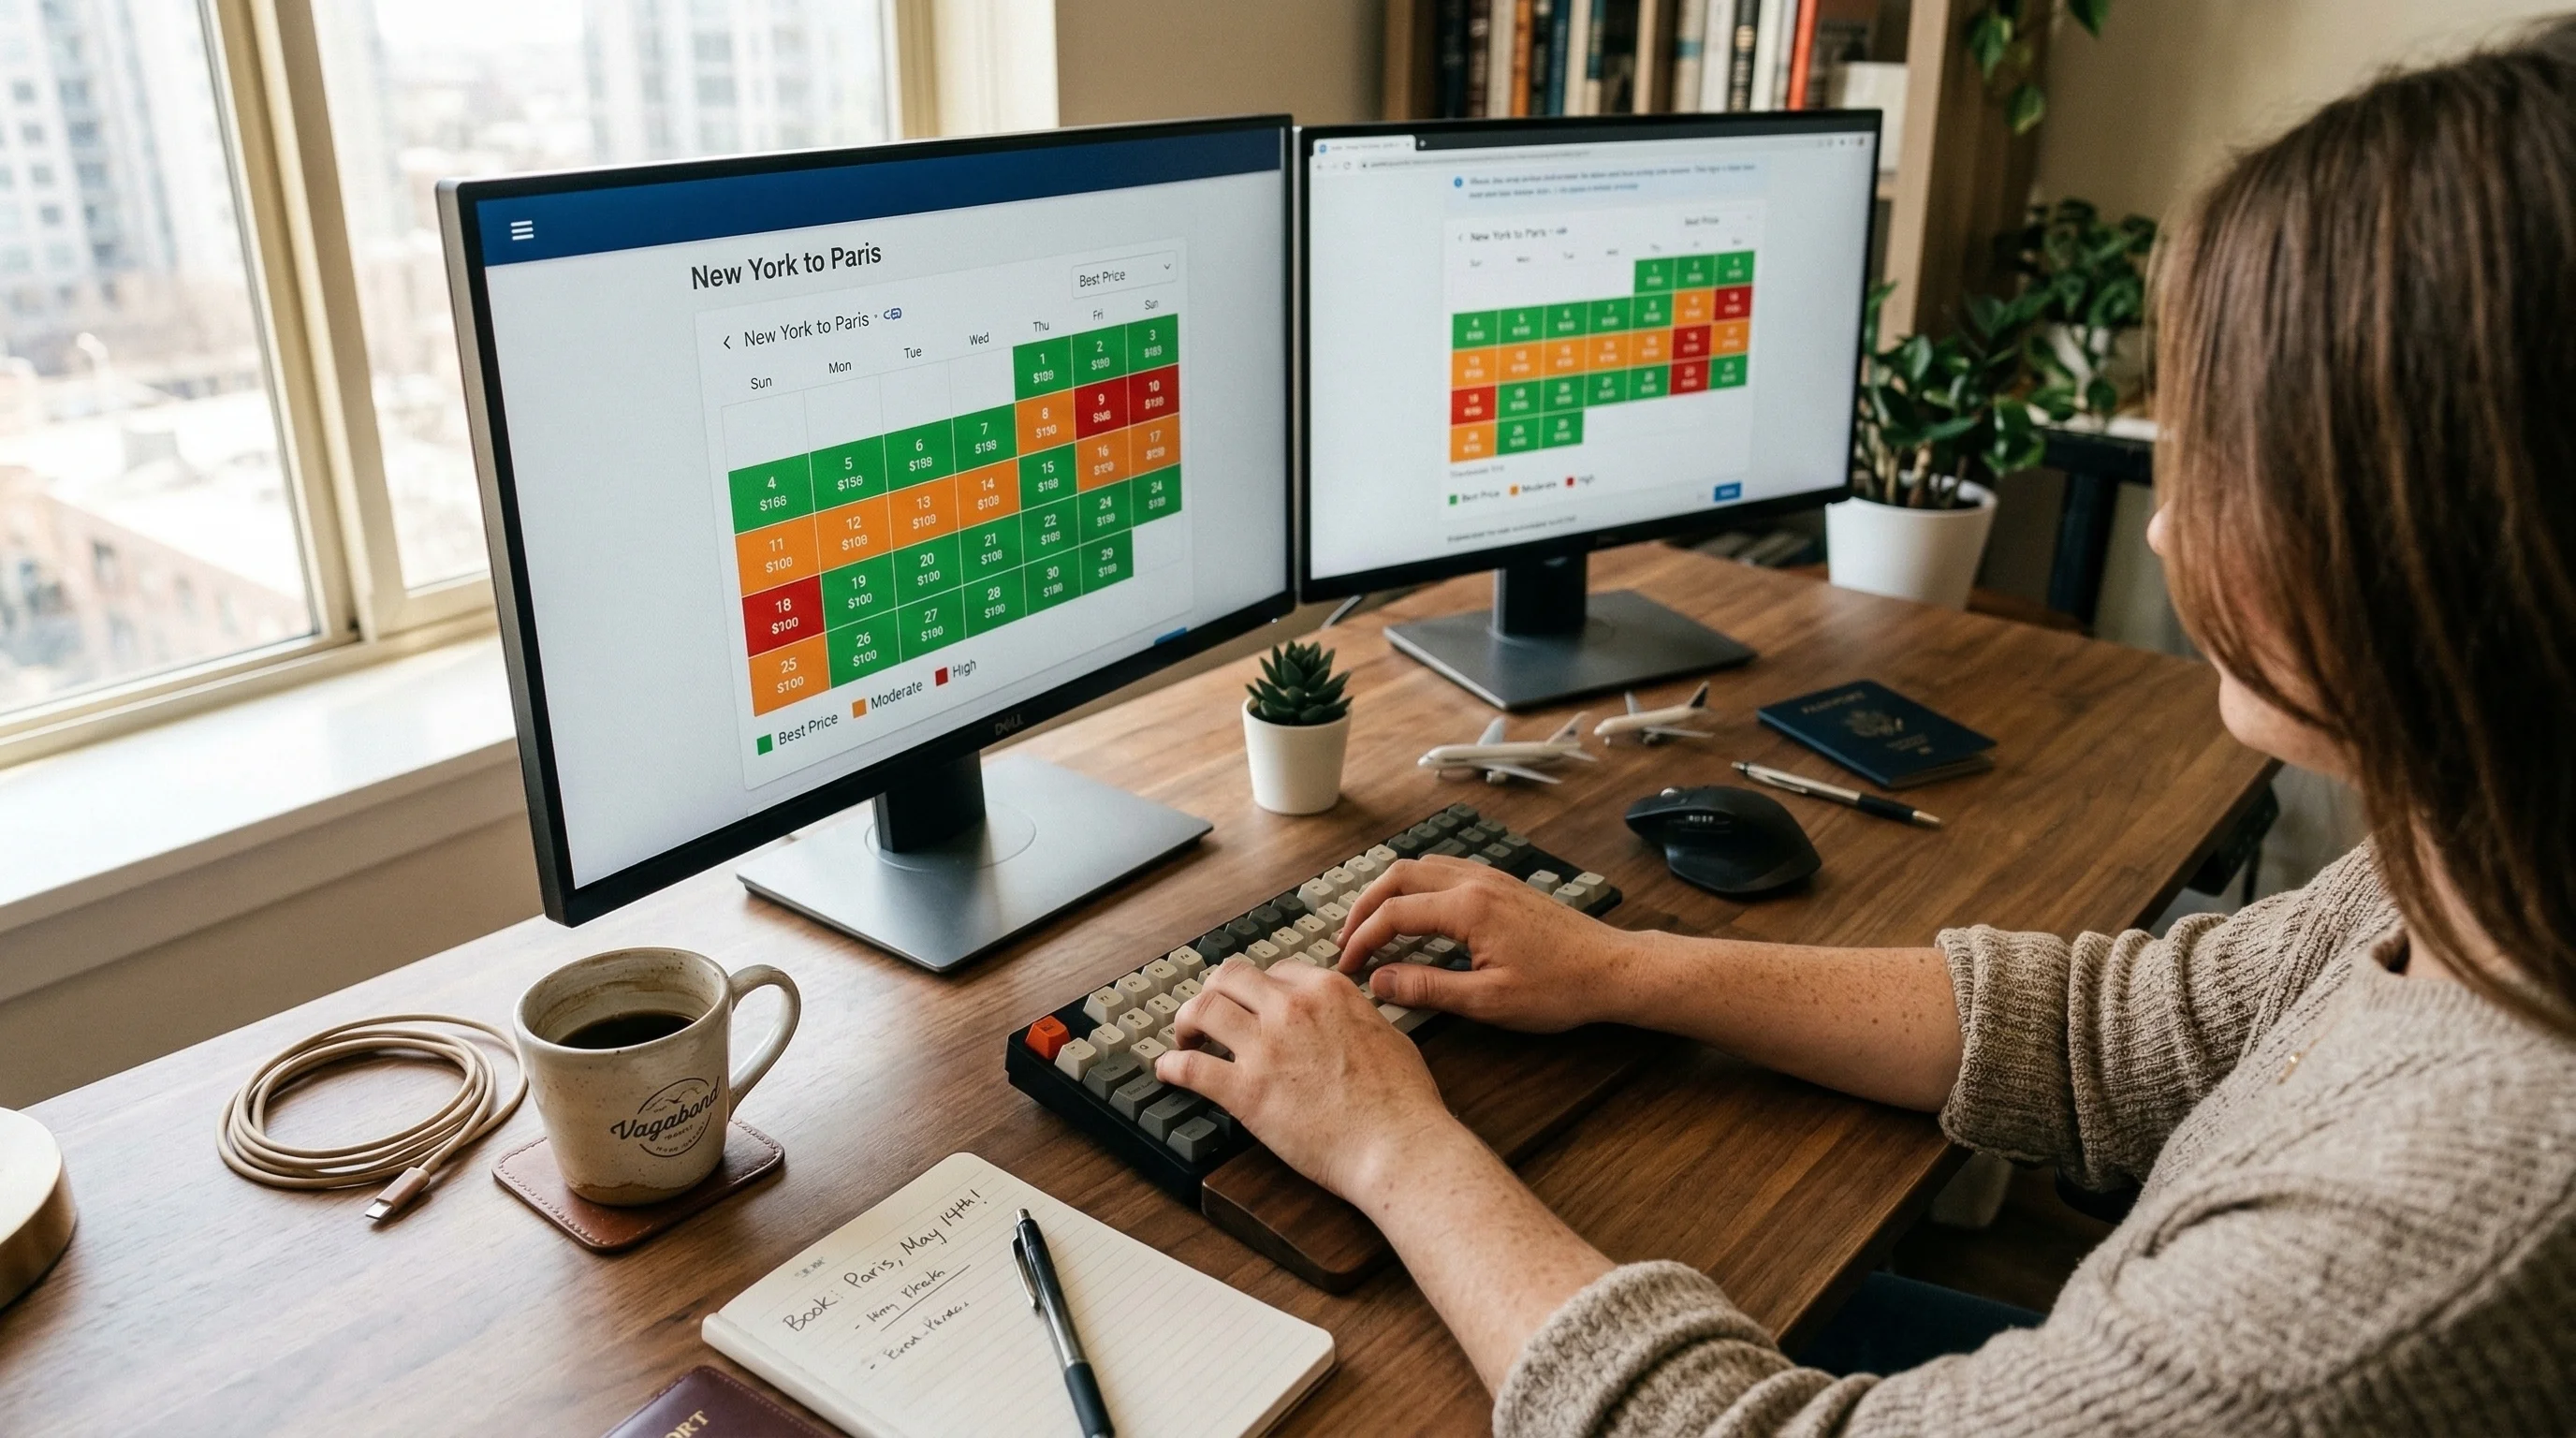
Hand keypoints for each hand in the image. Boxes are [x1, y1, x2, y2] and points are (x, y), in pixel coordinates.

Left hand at [1155, 957, 1468, 1204]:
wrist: (1397, 1145)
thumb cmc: (1404, 1101)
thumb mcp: (1388, 1034)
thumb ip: (1359, 1018)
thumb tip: (1351, 1019)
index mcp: (1326, 991)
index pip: (1275, 971)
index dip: (1259, 989)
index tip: (1252, 1004)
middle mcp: (1290, 1008)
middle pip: (1230, 977)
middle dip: (1214, 991)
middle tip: (1209, 1013)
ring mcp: (1264, 1047)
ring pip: (1202, 1009)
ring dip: (1186, 1021)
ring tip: (1184, 1037)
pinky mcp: (1245, 1091)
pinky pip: (1191, 1068)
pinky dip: (1171, 1067)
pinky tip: (1166, 1071)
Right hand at [1335, 856, 1653, 1030]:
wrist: (1612, 969)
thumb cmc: (1559, 988)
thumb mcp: (1489, 1001)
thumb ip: (1429, 988)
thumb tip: (1380, 981)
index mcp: (1467, 908)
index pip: (1393, 913)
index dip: (1362, 940)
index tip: (1347, 967)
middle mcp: (1475, 881)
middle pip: (1399, 876)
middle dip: (1365, 907)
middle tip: (1347, 942)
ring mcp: (1490, 878)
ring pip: (1421, 867)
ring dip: (1390, 893)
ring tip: (1373, 927)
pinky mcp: (1502, 884)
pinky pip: (1445, 870)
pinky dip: (1417, 886)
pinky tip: (1416, 913)